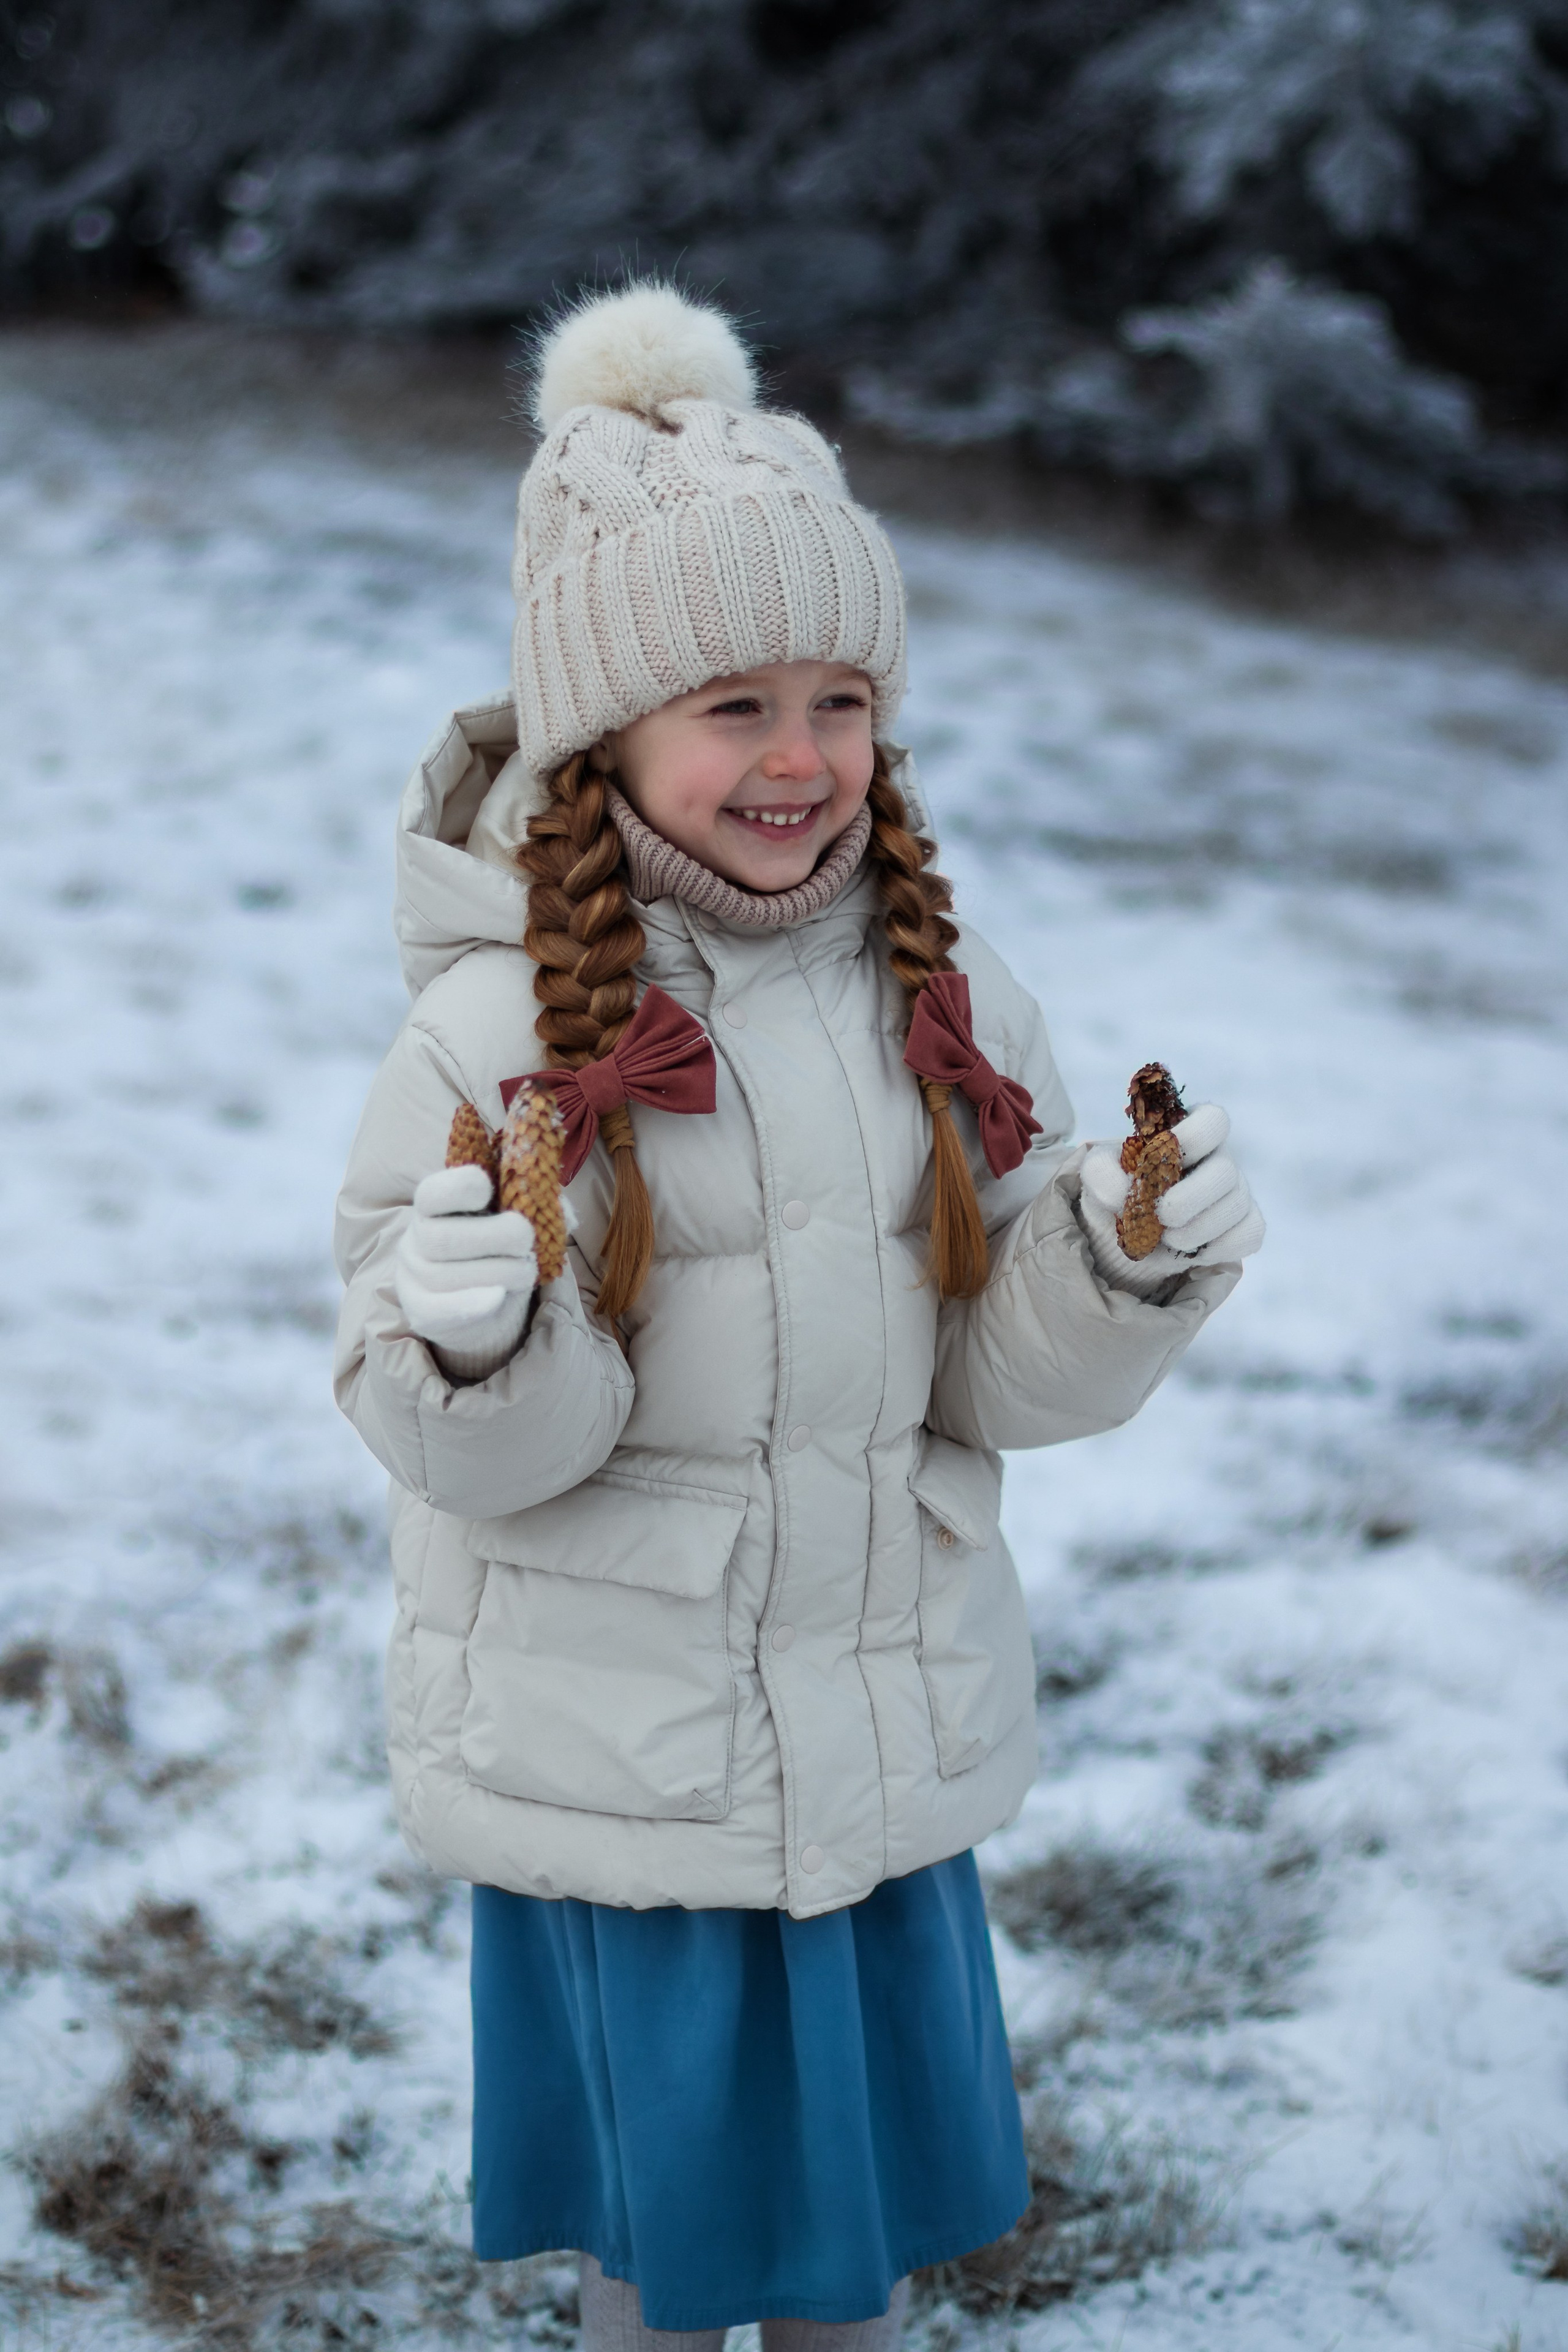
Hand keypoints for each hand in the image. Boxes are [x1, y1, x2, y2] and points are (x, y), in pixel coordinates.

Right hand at [394, 1164, 538, 1345]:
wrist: (479, 1296)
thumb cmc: (495, 1244)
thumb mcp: (508, 1215)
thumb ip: (529, 1201)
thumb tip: (553, 1200)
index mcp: (433, 1207)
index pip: (431, 1194)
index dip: (459, 1187)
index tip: (489, 1189)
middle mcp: (416, 1239)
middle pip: (441, 1238)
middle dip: (494, 1237)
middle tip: (526, 1239)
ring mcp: (415, 1278)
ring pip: (445, 1276)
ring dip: (498, 1272)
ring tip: (526, 1270)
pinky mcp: (422, 1312)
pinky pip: (440, 1310)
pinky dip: (471, 1304)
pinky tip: (499, 1296)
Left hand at [1079, 1104, 1263, 1297]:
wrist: (1131, 1226)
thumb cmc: (1121, 1187)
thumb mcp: (1100, 1173)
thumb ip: (1102, 1172)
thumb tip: (1121, 1192)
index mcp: (1190, 1134)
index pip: (1213, 1120)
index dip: (1195, 1135)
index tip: (1163, 1155)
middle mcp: (1219, 1160)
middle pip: (1226, 1170)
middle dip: (1191, 1198)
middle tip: (1162, 1216)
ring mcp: (1236, 1192)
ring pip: (1236, 1206)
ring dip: (1199, 1229)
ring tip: (1168, 1239)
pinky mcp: (1245, 1224)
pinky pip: (1249, 1233)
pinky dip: (1220, 1247)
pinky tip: (1192, 1251)